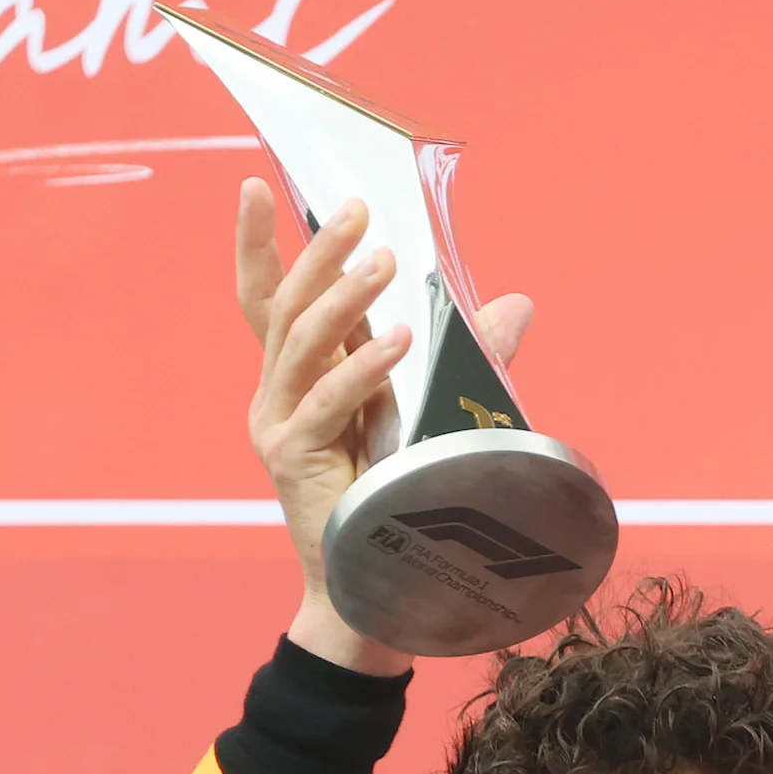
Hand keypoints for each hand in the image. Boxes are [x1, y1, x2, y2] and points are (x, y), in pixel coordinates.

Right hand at [238, 179, 534, 672]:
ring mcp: (280, 428)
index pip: (265, 298)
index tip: (255, 184)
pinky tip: (402, 340)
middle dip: (318, 253)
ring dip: (344, 298)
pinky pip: (330, 402)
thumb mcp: (432, 410)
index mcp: (297, 378)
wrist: (375, 589)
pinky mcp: (294, 462)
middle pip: (285, 308)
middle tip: (357, 212)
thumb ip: (464, 356)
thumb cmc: (399, 497)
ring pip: (303, 345)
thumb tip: (517, 303)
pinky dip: (366, 369)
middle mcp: (277, 397)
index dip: (256, 243)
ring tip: (383, 261)